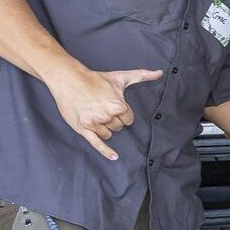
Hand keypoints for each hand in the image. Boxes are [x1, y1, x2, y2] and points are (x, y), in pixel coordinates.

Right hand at [47, 65, 162, 159]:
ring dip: (105, 128)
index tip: (115, 107)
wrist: (69, 79)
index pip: (129, 119)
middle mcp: (106, 116)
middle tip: (103, 108)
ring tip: (96, 114)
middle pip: (118, 127)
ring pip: (108, 134)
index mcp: (118, 106)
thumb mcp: (121, 77)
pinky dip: (106, 151)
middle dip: (113, 120)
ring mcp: (94, 123)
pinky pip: (96, 144)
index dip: (123, 114)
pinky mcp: (82, 128)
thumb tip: (160, 72)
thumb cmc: (96, 79)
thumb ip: (142, 75)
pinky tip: (114, 157)